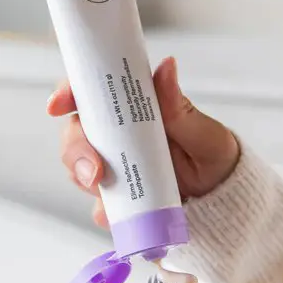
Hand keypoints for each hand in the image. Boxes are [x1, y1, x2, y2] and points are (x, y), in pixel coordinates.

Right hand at [47, 57, 239, 227]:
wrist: (224, 202)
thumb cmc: (215, 158)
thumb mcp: (205, 134)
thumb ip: (180, 108)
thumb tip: (166, 67)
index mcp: (134, 108)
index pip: (91, 92)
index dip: (67, 93)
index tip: (58, 105)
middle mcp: (117, 135)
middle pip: (75, 133)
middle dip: (75, 149)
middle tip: (95, 170)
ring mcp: (114, 167)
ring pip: (78, 168)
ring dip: (84, 179)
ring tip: (106, 191)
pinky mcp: (117, 199)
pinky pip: (98, 205)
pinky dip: (103, 211)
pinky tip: (116, 215)